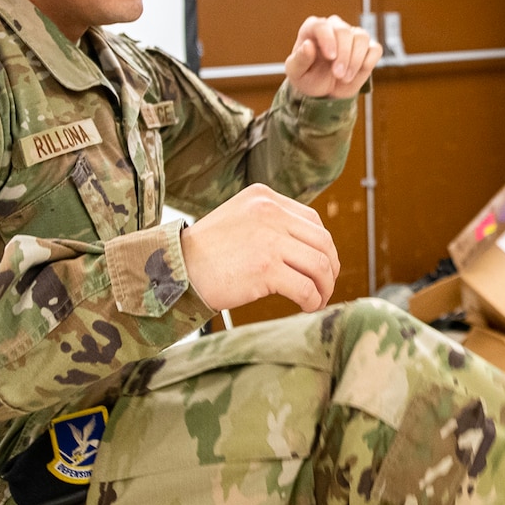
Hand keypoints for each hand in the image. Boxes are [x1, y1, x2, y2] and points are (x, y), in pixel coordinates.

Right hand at [180, 184, 339, 312]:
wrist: (174, 268)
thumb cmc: (205, 251)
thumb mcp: (239, 219)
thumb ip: (270, 223)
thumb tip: (309, 247)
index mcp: (264, 197)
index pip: (313, 220)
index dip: (323, 246)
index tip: (322, 265)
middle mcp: (270, 213)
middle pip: (322, 242)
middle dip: (330, 268)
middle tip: (325, 286)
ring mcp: (269, 240)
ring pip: (319, 265)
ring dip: (324, 286)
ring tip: (318, 299)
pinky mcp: (265, 269)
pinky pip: (305, 288)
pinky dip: (312, 300)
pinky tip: (307, 306)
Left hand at [284, 15, 380, 98]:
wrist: (325, 91)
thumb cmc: (308, 78)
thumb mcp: (297, 73)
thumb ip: (300, 59)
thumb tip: (308, 45)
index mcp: (313, 29)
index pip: (322, 25)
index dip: (328, 39)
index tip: (330, 57)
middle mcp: (334, 27)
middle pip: (344, 31)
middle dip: (344, 55)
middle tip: (338, 75)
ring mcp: (352, 36)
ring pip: (362, 37)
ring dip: (355, 60)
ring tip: (345, 78)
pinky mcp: (368, 48)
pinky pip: (375, 49)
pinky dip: (368, 62)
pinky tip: (356, 74)